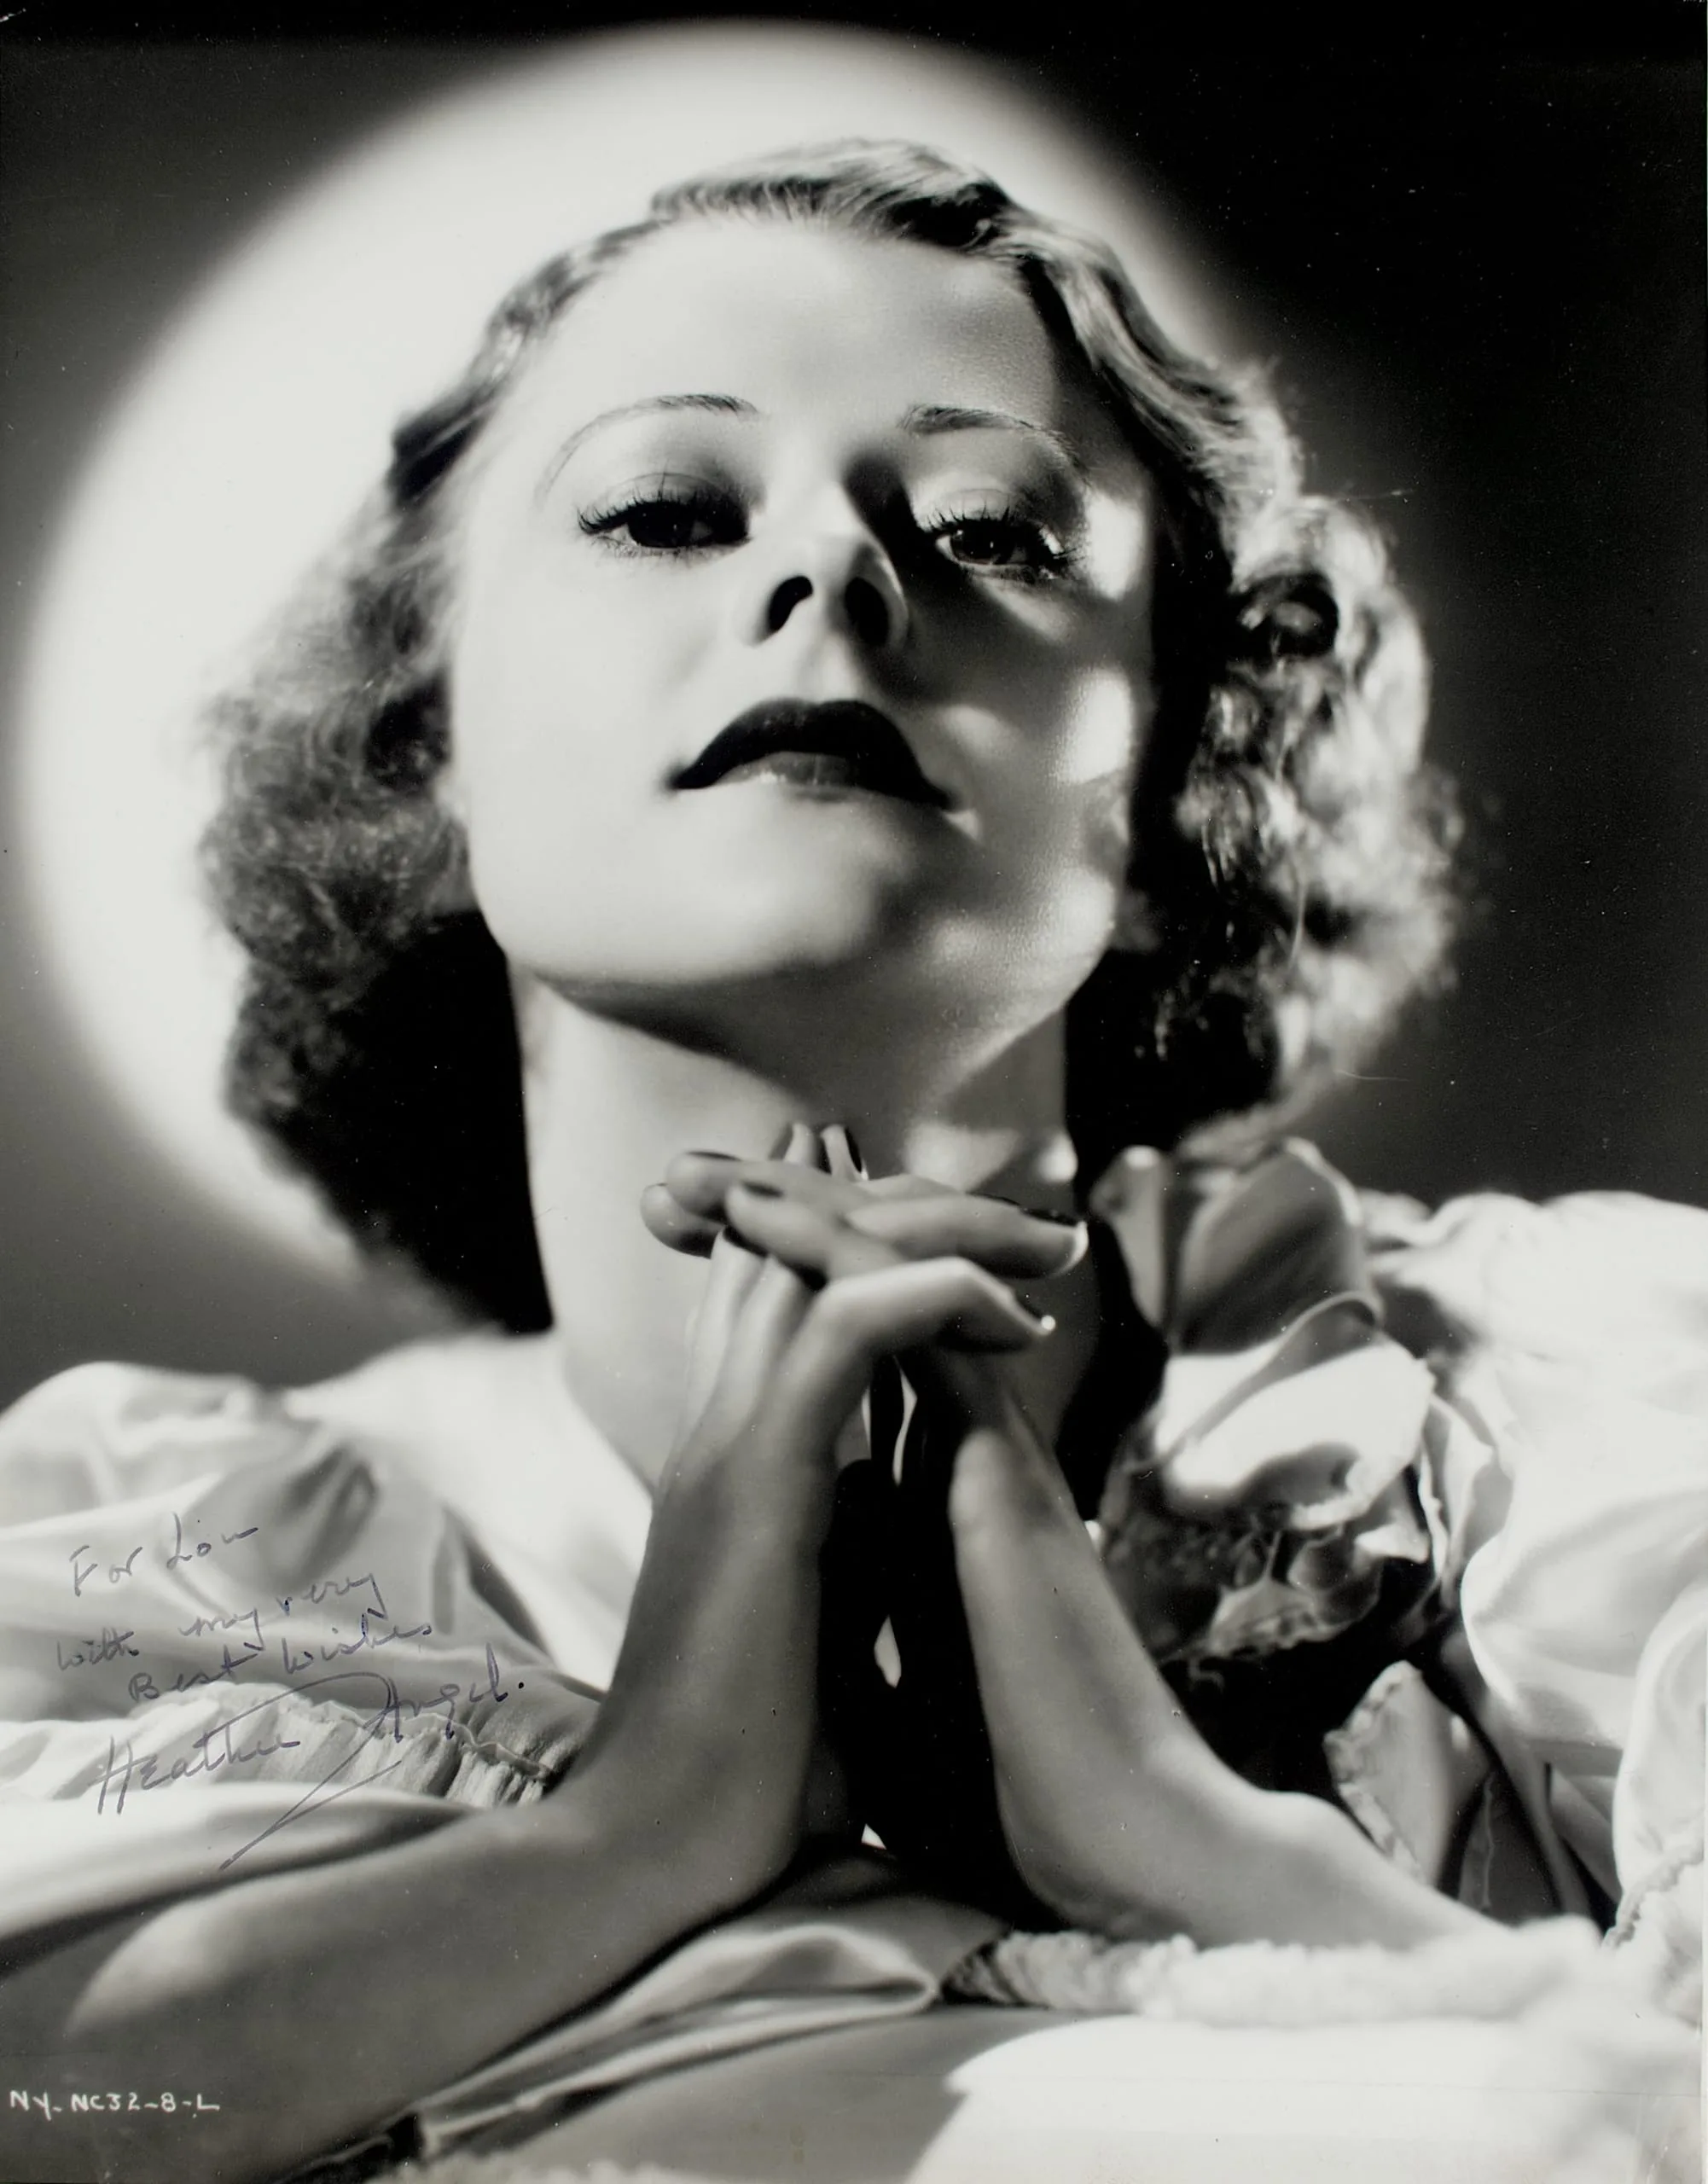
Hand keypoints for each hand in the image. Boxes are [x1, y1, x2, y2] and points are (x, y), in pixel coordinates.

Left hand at [647, 1153, 1479, 1947]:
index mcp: (936, 1494)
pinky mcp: (1001, 1473)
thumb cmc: (1003, 1774)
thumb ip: (865, 1590)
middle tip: (687, 1173)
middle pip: (883, 1293)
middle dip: (788, 1218)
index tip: (701, 1245)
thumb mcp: (896, 1656)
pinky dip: (851, 1263)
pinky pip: (928, 1326)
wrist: (1106, 1842)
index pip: (862, 1355)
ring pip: (907, 1285)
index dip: (788, 1290)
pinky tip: (776, 1223)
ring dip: (804, 1213)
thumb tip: (807, 1573)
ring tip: (711, 1170)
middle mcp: (964, 1449)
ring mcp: (989, 1450)